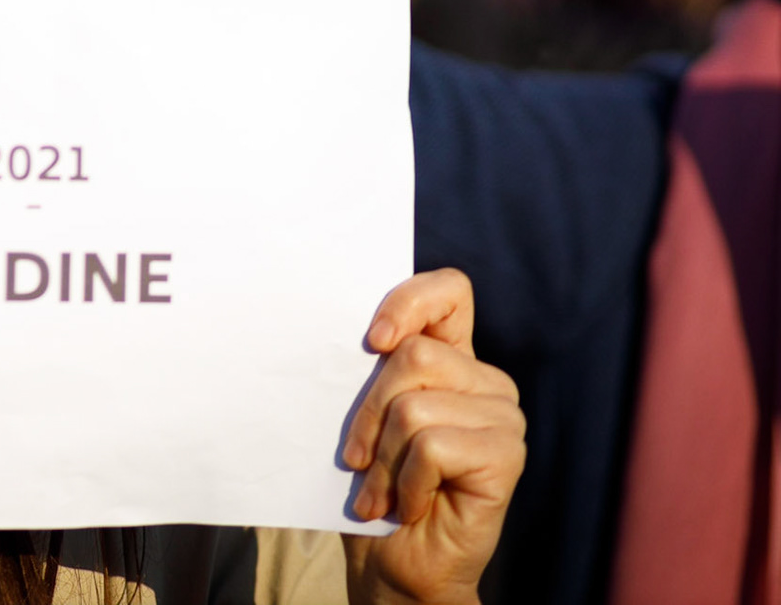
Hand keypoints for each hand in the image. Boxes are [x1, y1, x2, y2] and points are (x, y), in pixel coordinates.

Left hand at [340, 269, 524, 604]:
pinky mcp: (506, 456)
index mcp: (453, 361)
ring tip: (381, 492)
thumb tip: (356, 339)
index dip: (409, 302)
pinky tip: (410, 506)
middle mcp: (487, 382)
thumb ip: (371, 374)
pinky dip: (404, 483)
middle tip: (357, 462)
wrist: (396, 568)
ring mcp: (503, 418)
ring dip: (382, 460)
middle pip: (414, 356)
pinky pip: (432, 447)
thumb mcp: (365, 421)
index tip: (372, 340)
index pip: (450, 292)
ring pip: (415, 407)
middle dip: (367, 414)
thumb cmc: (374, 490)